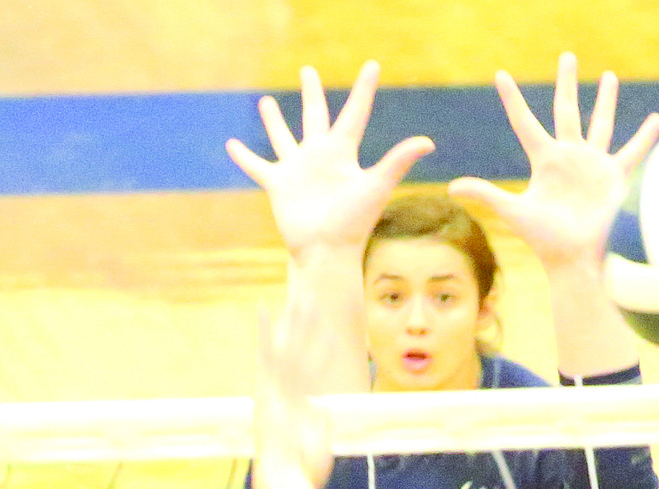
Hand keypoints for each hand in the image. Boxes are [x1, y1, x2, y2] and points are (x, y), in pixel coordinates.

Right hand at [227, 61, 433, 257]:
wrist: (326, 253)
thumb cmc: (353, 224)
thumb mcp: (375, 187)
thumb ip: (397, 162)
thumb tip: (428, 141)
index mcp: (342, 153)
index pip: (355, 113)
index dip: (364, 89)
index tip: (372, 65)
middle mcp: (319, 157)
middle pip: (314, 116)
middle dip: (311, 94)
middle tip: (307, 71)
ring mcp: (297, 171)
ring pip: (283, 137)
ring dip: (274, 120)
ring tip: (265, 101)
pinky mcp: (278, 186)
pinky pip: (257, 167)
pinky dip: (244, 157)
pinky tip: (230, 144)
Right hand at [252, 302, 333, 488]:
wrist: (285, 480)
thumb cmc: (303, 471)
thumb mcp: (318, 441)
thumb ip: (321, 421)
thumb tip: (324, 407)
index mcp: (292, 404)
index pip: (305, 369)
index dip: (312, 348)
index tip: (317, 330)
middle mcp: (280, 393)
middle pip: (294, 351)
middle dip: (301, 327)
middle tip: (307, 300)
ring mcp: (274, 390)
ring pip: (287, 348)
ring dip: (294, 323)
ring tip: (301, 297)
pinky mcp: (266, 390)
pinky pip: (268, 356)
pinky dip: (265, 333)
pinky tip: (265, 309)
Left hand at [450, 53, 658, 270]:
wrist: (576, 260)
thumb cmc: (545, 241)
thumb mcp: (515, 211)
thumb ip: (487, 195)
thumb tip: (451, 187)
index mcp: (544, 162)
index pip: (525, 123)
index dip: (512, 100)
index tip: (501, 76)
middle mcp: (568, 158)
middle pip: (567, 111)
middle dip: (567, 84)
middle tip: (568, 57)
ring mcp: (592, 166)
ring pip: (600, 123)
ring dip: (605, 101)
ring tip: (609, 76)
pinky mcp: (614, 177)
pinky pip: (632, 152)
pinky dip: (645, 137)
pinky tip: (657, 119)